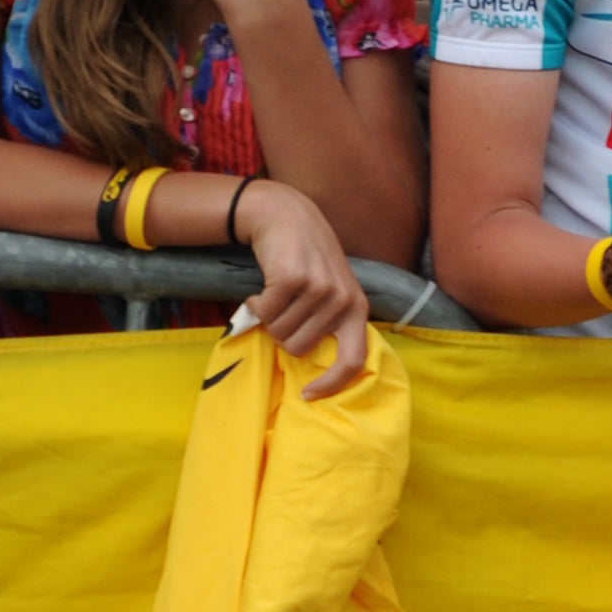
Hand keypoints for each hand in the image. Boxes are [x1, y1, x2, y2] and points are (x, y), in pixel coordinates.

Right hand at [230, 177, 369, 397]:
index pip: (354, 360)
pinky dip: (254, 304)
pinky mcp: (293, 279)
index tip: (308, 395)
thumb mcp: (331, 290)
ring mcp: (319, 289)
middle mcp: (343, 301)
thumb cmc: (307, 260)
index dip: (332, 384)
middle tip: (281, 311)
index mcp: (357, 310)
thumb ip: (328, 322)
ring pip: (279, 332)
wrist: (287, 217)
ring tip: (275, 294)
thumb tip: (311, 368)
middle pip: (299, 349)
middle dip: (281, 335)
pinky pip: (264, 312)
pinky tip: (262, 288)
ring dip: (267, 318)